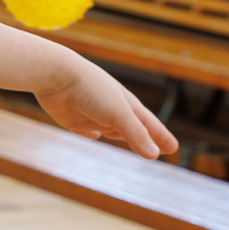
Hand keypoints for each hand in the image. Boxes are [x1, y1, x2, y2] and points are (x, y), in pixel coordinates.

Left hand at [36, 56, 177, 158]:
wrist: (56, 74)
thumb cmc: (91, 90)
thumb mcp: (118, 114)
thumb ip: (136, 134)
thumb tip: (155, 155)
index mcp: (127, 105)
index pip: (150, 126)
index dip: (161, 137)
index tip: (172, 148)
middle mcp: (111, 109)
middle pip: (133, 130)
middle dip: (146, 139)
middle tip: (158, 150)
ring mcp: (92, 114)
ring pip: (111, 130)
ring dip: (120, 136)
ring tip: (131, 143)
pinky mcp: (72, 119)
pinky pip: (86, 130)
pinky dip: (92, 134)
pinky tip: (95, 136)